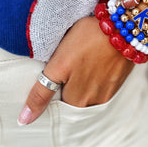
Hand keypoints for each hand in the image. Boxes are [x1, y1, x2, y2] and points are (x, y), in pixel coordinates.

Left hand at [18, 16, 133, 124]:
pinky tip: (93, 61)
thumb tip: (24, 120)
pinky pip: (102, 86)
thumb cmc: (88, 41)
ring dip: (83, 84)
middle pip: (74, 102)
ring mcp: (110, 90)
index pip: (58, 108)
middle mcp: (95, 102)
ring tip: (80, 63)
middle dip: (68, 89)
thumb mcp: (58, 65)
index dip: (53, 92)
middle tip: (67, 68)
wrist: (123, 26)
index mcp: (78, 100)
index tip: (54, 77)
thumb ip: (41, 93)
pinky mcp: (119, 79)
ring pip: (89, 94)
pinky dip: (96, 77)